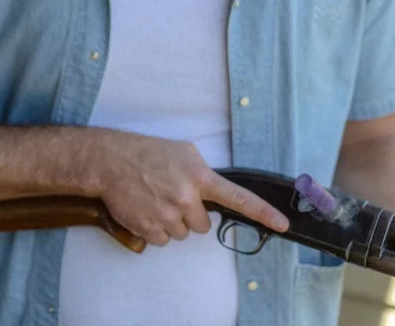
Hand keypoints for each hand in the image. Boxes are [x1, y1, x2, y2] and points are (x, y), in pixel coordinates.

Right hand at [91, 131, 288, 245]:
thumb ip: (203, 174)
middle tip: (174, 195)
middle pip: (203, 225)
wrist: (111, 161)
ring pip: (182, 234)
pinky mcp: (149, 228)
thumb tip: (213, 191)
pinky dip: (156, 229)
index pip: (238, 198)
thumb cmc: (149, 152)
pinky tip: (147, 209)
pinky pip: (162, 241)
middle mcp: (186, 198)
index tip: (282, 224)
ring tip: (157, 199)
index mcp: (199, 176)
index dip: (263, 213)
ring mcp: (167, 215)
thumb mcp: (184, 152)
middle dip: (191, 214)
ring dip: (172, 221)